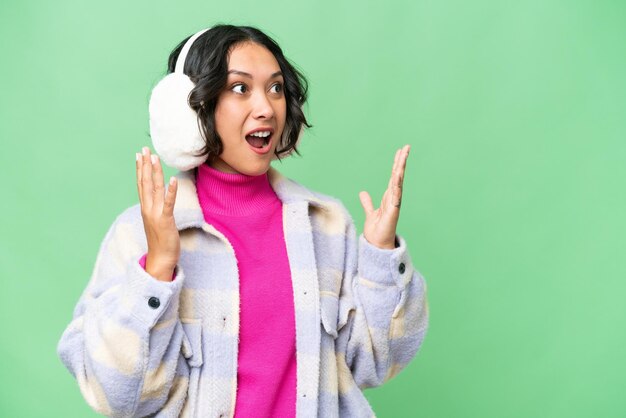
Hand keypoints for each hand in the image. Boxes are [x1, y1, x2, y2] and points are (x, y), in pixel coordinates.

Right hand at [136, 146, 179, 281]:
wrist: (160, 260)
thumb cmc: (160, 241)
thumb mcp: (156, 221)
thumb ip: (156, 209)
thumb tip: (159, 199)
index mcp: (145, 208)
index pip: (142, 184)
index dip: (140, 169)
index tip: (139, 155)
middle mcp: (148, 209)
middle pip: (146, 183)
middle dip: (145, 165)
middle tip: (144, 149)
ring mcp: (155, 214)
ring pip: (155, 189)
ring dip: (155, 172)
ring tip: (154, 157)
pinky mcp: (165, 220)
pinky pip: (168, 203)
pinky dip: (170, 191)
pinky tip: (172, 179)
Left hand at [358, 145, 409, 249]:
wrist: (377, 244)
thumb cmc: (377, 230)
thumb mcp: (370, 212)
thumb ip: (368, 203)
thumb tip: (363, 193)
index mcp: (389, 197)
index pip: (393, 176)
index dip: (396, 164)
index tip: (400, 151)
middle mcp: (393, 198)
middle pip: (398, 175)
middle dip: (401, 161)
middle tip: (406, 146)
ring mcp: (394, 203)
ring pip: (398, 181)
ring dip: (401, 167)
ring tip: (404, 154)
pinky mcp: (393, 210)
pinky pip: (395, 194)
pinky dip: (397, 184)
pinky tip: (397, 173)